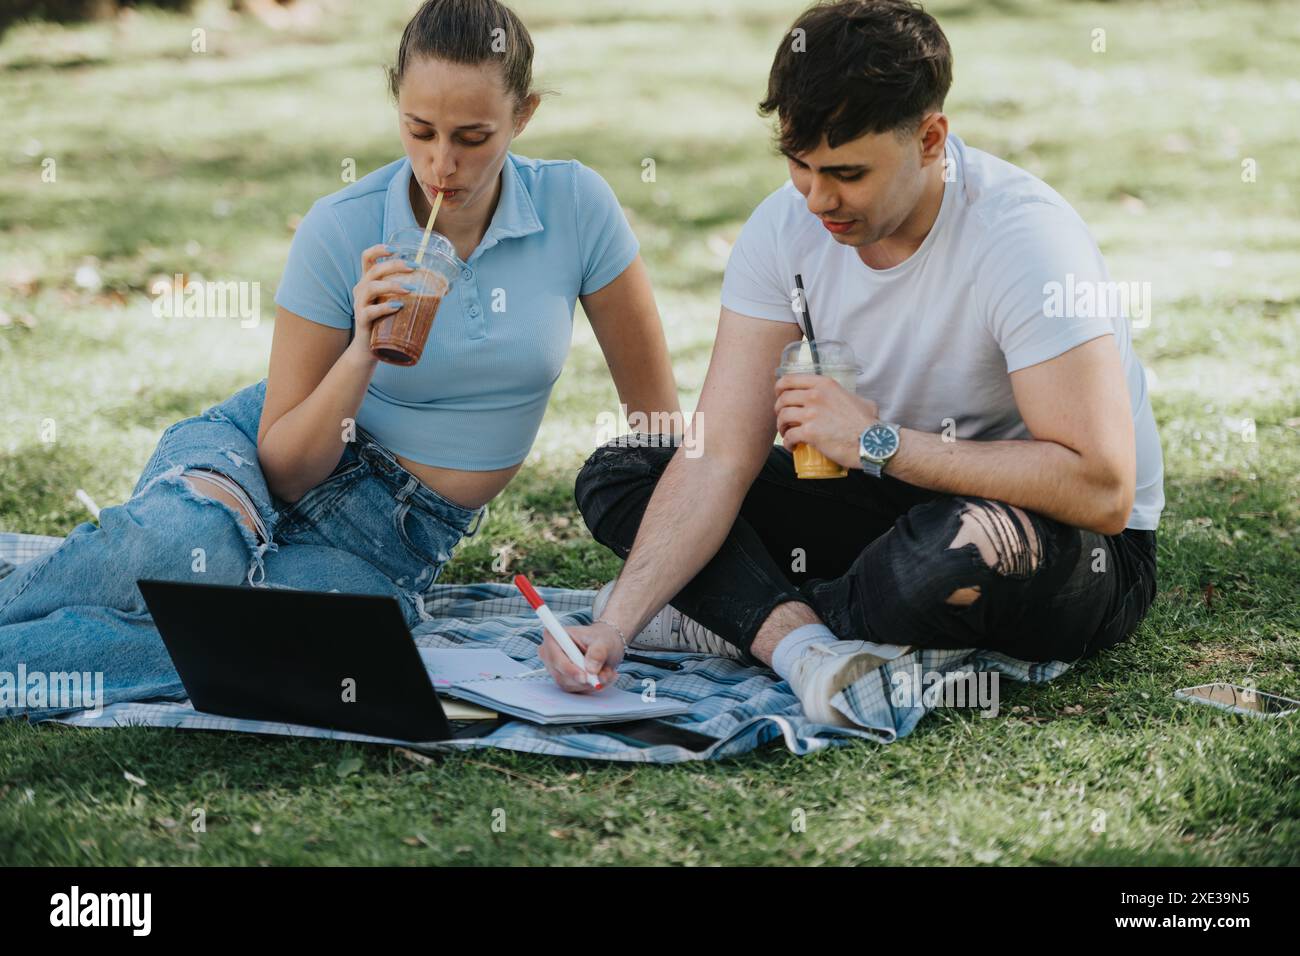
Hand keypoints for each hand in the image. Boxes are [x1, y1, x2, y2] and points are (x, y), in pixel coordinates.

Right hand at [345, 244, 414, 362]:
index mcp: (368, 281)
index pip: (367, 257)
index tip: (395, 249)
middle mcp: (361, 290)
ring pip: (371, 287)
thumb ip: (408, 293)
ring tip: (410, 289)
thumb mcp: (394, 302)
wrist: (368, 349)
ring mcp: (360, 305)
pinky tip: (398, 306)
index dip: (379, 250)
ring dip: (392, 285)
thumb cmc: (385, 322)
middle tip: (414, 267)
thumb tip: (442, 288)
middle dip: (395, 265)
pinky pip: (370, 311)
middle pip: (374, 270)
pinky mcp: (362, 321)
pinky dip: (385, 307)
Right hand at [537, 622, 623, 692]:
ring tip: (607, 673)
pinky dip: (590, 686)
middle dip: (584, 679)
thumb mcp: (604, 641)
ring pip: (568, 684)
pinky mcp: (563, 679)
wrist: (605, 646)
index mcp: (554, 636)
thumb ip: (598, 653)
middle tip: (604, 676)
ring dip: (590, 683)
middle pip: (560, 675)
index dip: (568, 669)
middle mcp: (550, 653)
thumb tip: (591, 669)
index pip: (555, 657)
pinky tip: (602, 677)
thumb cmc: (601, 638)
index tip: (584, 677)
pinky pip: (575, 689)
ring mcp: (555, 668)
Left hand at [774, 373, 879, 469]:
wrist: (872, 442)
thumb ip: (848, 396)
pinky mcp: (810, 432)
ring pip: (783, 416)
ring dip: (781, 426)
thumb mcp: (860, 400)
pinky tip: (792, 446)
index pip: (790, 379)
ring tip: (786, 433)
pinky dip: (787, 442)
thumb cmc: (869, 423)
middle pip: (783, 399)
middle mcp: (815, 395)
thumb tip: (847, 399)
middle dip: (778, 410)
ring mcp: (811, 413)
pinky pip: (789, 436)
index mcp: (824, 384)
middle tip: (784, 419)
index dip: (780, 388)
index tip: (779, 396)